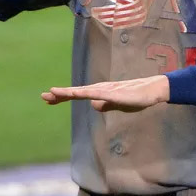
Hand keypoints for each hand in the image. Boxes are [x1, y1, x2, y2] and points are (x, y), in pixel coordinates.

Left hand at [42, 74, 169, 112]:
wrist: (152, 90)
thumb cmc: (137, 97)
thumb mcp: (117, 105)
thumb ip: (106, 105)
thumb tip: (94, 106)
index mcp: (99, 93)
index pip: (76, 95)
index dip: (62, 97)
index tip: (48, 99)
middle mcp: (99, 89)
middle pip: (75, 92)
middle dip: (59, 95)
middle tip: (42, 97)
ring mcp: (105, 90)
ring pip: (82, 92)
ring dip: (67, 92)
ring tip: (52, 93)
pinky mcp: (113, 93)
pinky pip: (96, 94)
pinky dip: (84, 93)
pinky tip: (75, 94)